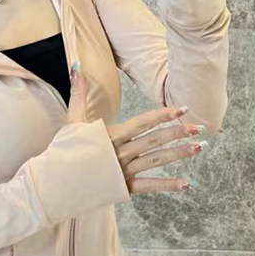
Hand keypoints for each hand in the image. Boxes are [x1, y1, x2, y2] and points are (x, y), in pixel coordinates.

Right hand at [67, 63, 203, 193]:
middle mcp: (121, 152)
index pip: (143, 122)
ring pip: (157, 161)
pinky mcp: (124, 188)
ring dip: (179, 154)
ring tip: (199, 148)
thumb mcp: (72, 120)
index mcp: (111, 135)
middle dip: (177, 133)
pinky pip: (150, 186)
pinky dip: (168, 185)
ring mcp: (124, 171)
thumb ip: (78, 93)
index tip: (181, 109)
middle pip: (154, 140)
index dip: (163, 115)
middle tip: (198, 127)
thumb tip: (76, 67)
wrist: (55, 181)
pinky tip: (186, 184)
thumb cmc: (64, 150)